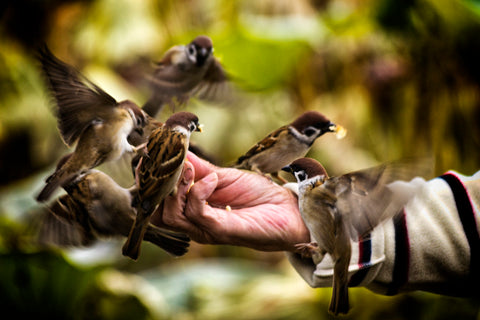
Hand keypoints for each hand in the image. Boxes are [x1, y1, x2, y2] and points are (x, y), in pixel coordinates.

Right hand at [154, 152, 309, 251]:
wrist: (288, 210)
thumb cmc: (258, 195)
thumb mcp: (223, 175)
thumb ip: (198, 168)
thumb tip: (177, 150)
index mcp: (192, 209)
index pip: (157, 202)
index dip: (148, 182)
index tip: (148, 158)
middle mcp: (194, 222)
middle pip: (157, 212)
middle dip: (158, 185)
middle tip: (171, 163)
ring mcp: (205, 229)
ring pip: (171, 216)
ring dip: (177, 188)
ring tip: (193, 170)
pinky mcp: (220, 231)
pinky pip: (197, 213)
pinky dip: (199, 192)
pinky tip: (212, 180)